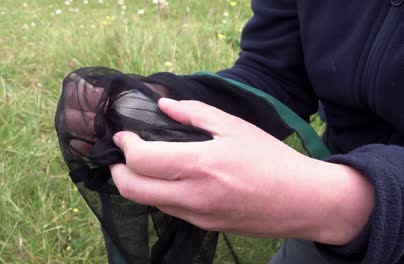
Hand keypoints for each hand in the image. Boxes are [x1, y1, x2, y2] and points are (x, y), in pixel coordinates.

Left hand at [110, 99, 374, 244]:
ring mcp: (197, 216)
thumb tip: (164, 104)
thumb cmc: (272, 159)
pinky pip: (169, 211)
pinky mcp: (205, 227)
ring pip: (147, 203)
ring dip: (136, 183)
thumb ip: (195, 113)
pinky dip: (157, 194)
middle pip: (132, 190)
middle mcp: (193, 196)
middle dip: (117, 171)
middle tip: (121, 155)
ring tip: (144, 165)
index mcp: (200, 165)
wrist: (303, 201)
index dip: (125, 145)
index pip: (141, 160)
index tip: (123, 135)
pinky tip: (169, 179)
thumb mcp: (235, 127)